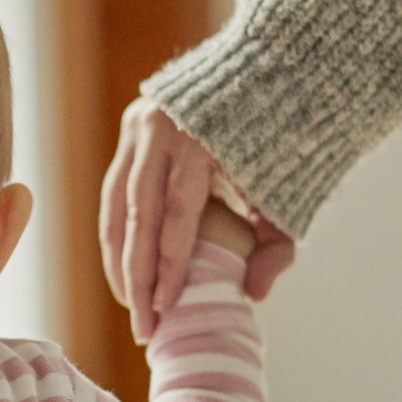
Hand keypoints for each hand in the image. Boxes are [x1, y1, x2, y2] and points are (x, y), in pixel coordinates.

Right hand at [102, 97, 295, 339]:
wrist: (267, 74)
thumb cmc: (279, 141)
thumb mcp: (287, 193)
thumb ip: (276, 246)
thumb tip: (252, 294)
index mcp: (199, 138)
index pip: (177, 213)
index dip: (168, 265)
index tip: (165, 308)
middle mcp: (159, 129)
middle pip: (138, 215)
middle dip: (137, 277)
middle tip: (143, 327)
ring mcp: (139, 127)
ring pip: (116, 207)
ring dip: (119, 262)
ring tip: (131, 306)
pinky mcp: (130, 133)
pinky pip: (114, 194)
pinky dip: (119, 237)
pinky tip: (126, 271)